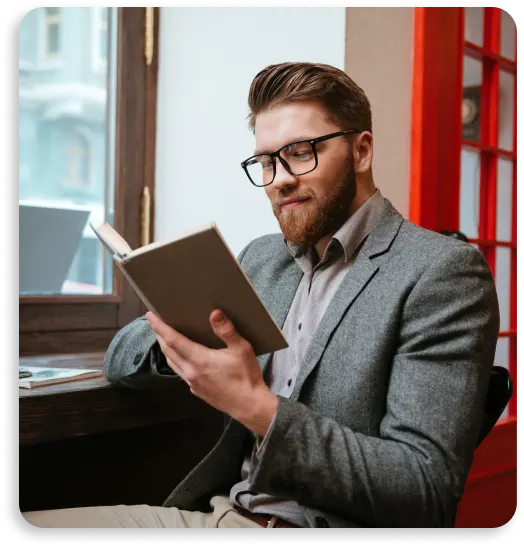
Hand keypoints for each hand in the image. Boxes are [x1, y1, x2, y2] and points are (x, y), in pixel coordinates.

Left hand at [146, 310, 277, 436]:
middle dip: (160, 335)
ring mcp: (192, 383)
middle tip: (156, 322)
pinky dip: (175, 360)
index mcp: (199, 360)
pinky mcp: (196, 390)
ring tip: (165, 337)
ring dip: (166, 349)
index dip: (160, 327)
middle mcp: (191, 372)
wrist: (249, 406)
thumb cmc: (246, 377)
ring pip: (172, 363)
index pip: (173, 340)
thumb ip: (227, 331)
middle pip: (168, 351)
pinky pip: (180, 372)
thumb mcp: (242, 349)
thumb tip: (214, 313)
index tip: (150, 316)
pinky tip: (182, 357)